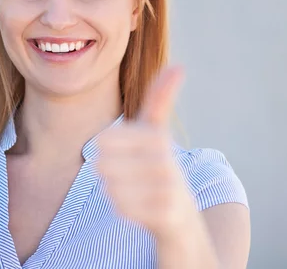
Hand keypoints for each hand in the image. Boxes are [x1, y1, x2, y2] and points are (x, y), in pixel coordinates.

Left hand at [96, 66, 195, 238]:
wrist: (182, 222)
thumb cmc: (160, 169)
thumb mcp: (157, 132)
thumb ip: (161, 99)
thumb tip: (179, 65)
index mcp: (158, 139)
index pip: (106, 140)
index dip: (105, 149)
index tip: (119, 152)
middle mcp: (167, 162)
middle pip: (104, 164)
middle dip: (108, 172)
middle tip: (125, 176)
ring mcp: (169, 190)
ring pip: (111, 186)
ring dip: (114, 190)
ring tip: (132, 191)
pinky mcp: (166, 215)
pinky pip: (122, 208)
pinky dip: (122, 208)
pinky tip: (136, 207)